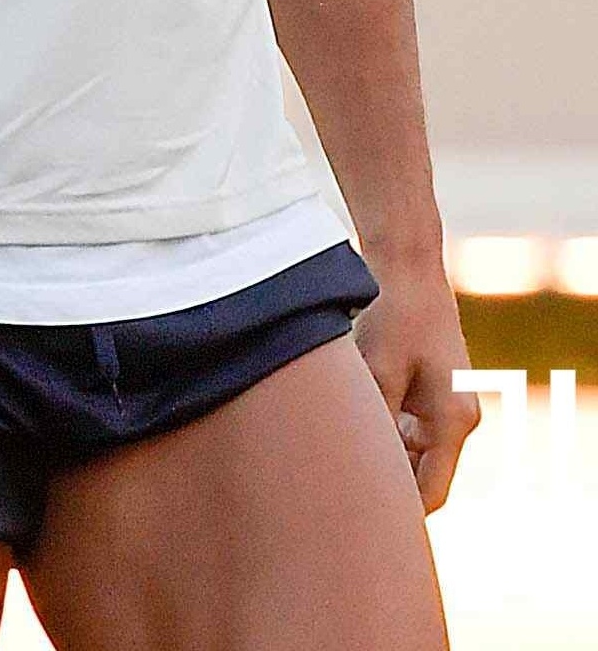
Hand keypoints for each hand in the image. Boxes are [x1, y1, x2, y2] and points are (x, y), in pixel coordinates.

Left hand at [354, 257, 477, 511]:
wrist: (406, 268)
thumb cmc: (391, 317)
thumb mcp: (375, 373)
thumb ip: (372, 423)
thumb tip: (355, 468)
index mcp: (453, 421)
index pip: (431, 492)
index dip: (398, 513)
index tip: (356, 520)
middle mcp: (457, 418)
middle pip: (422, 474)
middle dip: (383, 483)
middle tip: (333, 493)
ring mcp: (445, 404)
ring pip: (411, 451)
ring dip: (378, 454)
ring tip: (330, 458)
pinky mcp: (430, 389)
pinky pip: (406, 426)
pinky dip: (380, 430)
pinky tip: (341, 424)